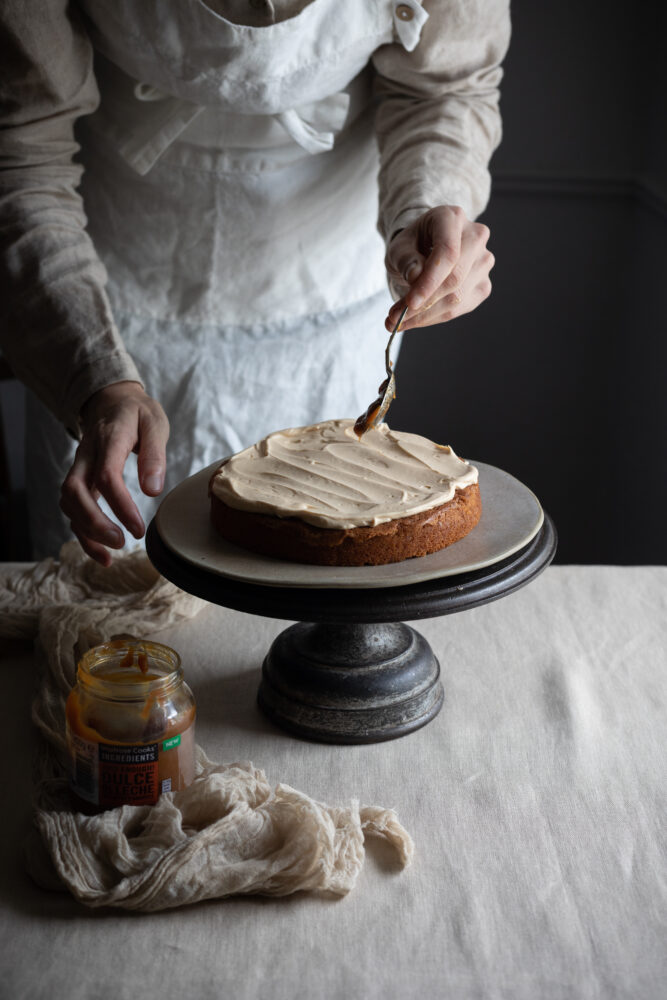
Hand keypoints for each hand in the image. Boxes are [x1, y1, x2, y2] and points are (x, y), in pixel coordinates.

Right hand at [60, 381, 169, 566]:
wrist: (110, 400)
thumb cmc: (137, 413)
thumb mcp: (154, 423)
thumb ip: (155, 455)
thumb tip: (153, 490)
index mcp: (108, 439)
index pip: (106, 475)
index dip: (120, 505)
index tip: (138, 528)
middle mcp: (86, 455)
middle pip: (74, 491)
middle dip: (94, 522)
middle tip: (121, 542)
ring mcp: (78, 467)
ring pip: (68, 502)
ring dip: (85, 531)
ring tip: (110, 555)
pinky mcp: (79, 479)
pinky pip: (72, 508)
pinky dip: (82, 533)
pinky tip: (102, 552)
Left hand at [384, 206, 493, 331]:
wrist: (426, 248)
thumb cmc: (413, 245)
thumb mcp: (399, 247)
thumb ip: (405, 259)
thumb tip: (416, 276)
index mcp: (452, 218)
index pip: (448, 253)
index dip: (430, 281)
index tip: (410, 303)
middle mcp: (476, 236)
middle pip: (455, 278)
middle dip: (424, 304)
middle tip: (395, 318)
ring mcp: (484, 262)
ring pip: (458, 298)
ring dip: (425, 315)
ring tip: (398, 320)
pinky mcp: (483, 285)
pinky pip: (460, 308)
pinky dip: (435, 318)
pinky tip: (416, 319)